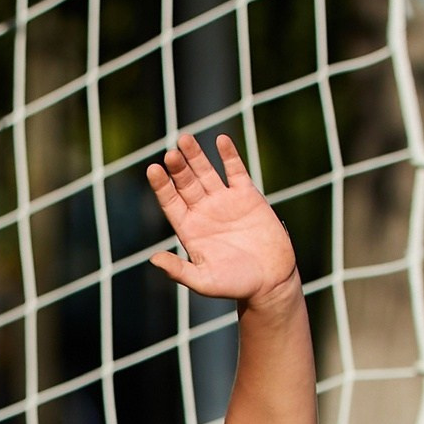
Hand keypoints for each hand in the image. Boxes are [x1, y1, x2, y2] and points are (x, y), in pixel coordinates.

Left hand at [147, 132, 298, 308]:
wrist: (270, 282)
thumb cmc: (235, 285)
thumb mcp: (204, 281)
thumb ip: (179, 270)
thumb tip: (153, 259)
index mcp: (189, 229)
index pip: (170, 201)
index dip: (161, 185)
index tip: (153, 169)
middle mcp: (204, 211)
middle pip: (186, 183)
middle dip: (178, 168)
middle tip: (171, 153)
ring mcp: (225, 201)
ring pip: (206, 172)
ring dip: (196, 156)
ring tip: (185, 138)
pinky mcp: (248, 196)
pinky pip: (236, 171)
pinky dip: (229, 156)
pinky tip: (221, 140)